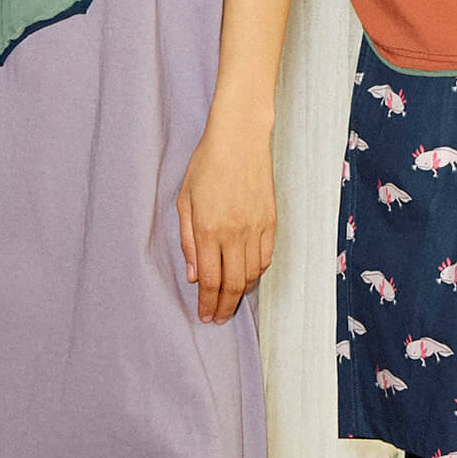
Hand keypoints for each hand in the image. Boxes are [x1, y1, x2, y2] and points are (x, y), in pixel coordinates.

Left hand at [176, 110, 277, 324]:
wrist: (240, 138)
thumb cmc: (206, 164)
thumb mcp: (184, 199)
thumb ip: (187, 239)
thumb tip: (193, 275)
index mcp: (208, 230)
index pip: (210, 280)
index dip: (208, 303)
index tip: (205, 316)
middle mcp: (234, 234)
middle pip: (233, 284)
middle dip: (224, 307)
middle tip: (218, 319)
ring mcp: (256, 228)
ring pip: (252, 274)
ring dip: (241, 293)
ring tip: (230, 302)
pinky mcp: (271, 221)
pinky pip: (266, 258)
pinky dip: (257, 273)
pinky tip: (248, 277)